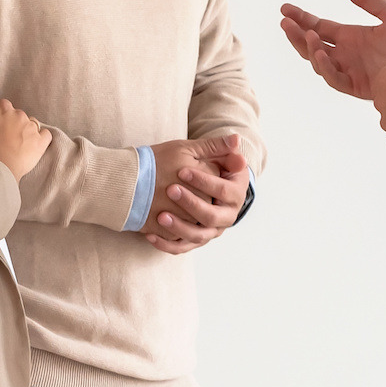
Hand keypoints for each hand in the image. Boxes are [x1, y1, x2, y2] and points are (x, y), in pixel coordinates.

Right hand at [0, 99, 49, 178]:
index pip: (3, 105)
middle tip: (5, 137)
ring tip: (18, 144)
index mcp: (3, 109)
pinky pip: (46, 134)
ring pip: (32, 123)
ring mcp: (31, 127)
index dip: (0, 114)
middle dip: (13, 123)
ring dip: (27, 130)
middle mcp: (19, 115)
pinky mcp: (40, 141)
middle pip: (18, 114)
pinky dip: (41, 138)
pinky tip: (34, 145)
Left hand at [140, 134, 248, 254]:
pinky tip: (150, 235)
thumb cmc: (210, 168)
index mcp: (235, 196)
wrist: (206, 188)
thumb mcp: (215, 157)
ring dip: (178, 227)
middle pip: (211, 217)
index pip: (223, 190)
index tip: (182, 171)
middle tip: (170, 190)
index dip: (203, 181)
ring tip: (160, 216)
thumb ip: (221, 149)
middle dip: (191, 204)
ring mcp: (211, 231)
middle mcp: (227, 217)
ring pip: (197, 236)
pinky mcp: (195, 240)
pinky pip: (181, 247)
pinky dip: (165, 244)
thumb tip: (236, 139)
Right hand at [278, 0, 385, 152]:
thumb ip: (368, 0)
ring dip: (309, 49)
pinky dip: (326, 68)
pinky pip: (337, 79)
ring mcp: (351, 71)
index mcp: (352, 37)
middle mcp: (347, 54)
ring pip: (320, 63)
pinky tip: (322, 54)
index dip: (302, 19)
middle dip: (297, 34)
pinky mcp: (359, 86)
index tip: (285, 10)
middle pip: (312, 46)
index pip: (319, 27)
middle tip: (285, 22)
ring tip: (307, 35)